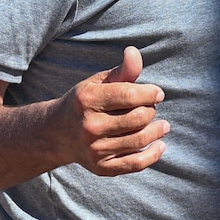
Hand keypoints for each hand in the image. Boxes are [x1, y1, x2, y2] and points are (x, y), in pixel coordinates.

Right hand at [56, 46, 168, 175]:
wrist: (56, 134)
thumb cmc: (84, 103)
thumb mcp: (98, 83)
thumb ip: (121, 70)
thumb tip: (134, 52)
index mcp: (87, 100)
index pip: (129, 95)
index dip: (151, 93)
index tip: (158, 93)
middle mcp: (90, 126)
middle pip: (138, 118)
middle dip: (152, 111)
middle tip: (151, 108)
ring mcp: (95, 149)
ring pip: (140, 140)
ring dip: (157, 131)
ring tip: (163, 126)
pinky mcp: (101, 167)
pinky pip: (136, 164)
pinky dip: (154, 154)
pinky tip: (160, 144)